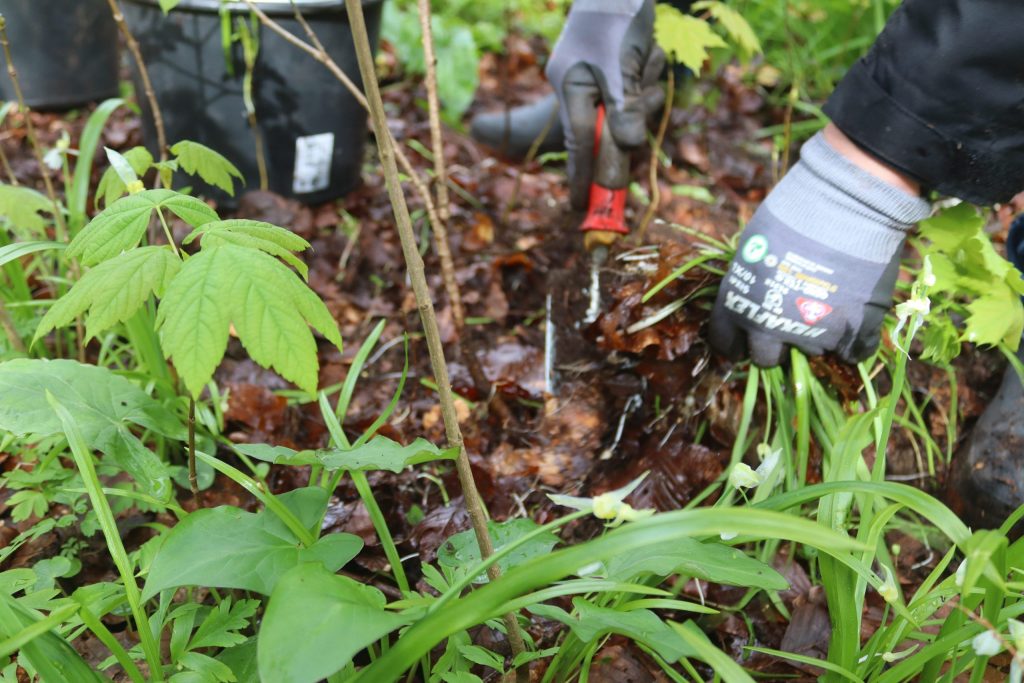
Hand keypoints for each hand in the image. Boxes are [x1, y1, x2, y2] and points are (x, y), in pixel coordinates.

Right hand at [545, 0, 664, 208]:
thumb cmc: (617, 14)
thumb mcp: (622, 64)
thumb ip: (624, 108)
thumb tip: (629, 147)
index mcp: (569, 87)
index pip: (578, 143)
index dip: (582, 176)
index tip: (581, 207)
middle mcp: (579, 87)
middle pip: (607, 129)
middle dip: (632, 115)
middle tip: (644, 96)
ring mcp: (596, 79)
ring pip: (628, 110)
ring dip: (645, 90)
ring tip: (648, 56)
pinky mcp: (615, 71)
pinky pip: (635, 92)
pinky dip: (647, 77)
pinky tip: (650, 53)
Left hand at [708, 130, 931, 366]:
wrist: (845, 202)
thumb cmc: (793, 214)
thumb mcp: (753, 248)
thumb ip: (751, 282)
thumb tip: (757, 296)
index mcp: (738, 305)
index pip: (725, 342)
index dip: (736, 342)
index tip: (745, 341)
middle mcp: (768, 327)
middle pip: (765, 358)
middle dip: (776, 346)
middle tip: (790, 323)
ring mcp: (811, 334)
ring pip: (811, 351)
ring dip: (817, 335)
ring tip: (829, 301)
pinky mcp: (852, 333)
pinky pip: (854, 353)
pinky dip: (855, 341)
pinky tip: (856, 317)